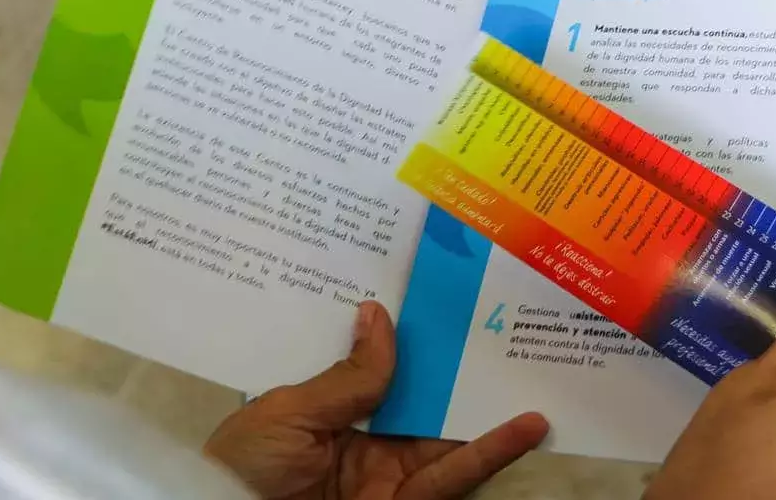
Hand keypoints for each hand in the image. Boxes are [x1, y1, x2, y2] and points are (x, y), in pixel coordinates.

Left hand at [205, 301, 549, 499]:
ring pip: (446, 435)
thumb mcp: (288, 413)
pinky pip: (452, 479)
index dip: (404, 335)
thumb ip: (347, 378)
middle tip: (499, 320)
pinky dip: (491, 453)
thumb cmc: (245, 468)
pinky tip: (526, 428)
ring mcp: (384, 475)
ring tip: (530, 368)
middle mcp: (358, 439)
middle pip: (418, 397)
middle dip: (455, 364)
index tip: (437, 296)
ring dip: (487, 406)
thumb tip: (379, 314)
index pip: (371, 366)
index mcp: (321, 410)